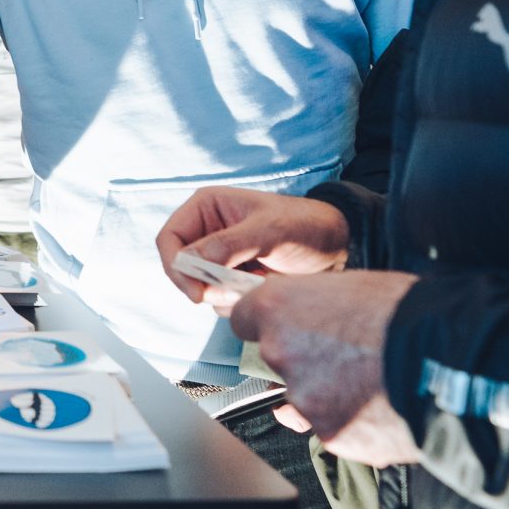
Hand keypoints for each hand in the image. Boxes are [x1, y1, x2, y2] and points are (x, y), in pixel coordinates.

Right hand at [155, 187, 350, 308]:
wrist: (338, 247)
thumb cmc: (306, 227)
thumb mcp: (269, 232)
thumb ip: (227, 245)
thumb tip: (189, 264)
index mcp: (207, 208)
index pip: (169, 239)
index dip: (175, 266)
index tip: (196, 292)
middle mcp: (207, 231)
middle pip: (180, 268)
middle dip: (204, 285)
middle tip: (235, 292)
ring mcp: (220, 257)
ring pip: (199, 287)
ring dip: (224, 294)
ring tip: (258, 285)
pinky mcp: (233, 278)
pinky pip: (219, 298)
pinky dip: (237, 301)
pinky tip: (262, 289)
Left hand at [230, 271, 421, 466]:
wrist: (449, 359)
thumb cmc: (407, 313)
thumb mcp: (350, 285)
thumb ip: (312, 303)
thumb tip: (304, 314)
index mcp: (278, 308)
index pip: (245, 319)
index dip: (270, 322)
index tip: (287, 326)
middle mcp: (279, 352)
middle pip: (275, 359)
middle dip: (303, 358)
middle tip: (345, 354)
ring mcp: (302, 397)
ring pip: (304, 397)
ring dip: (328, 392)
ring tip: (371, 380)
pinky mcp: (329, 434)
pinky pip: (332, 426)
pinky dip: (352, 420)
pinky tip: (380, 403)